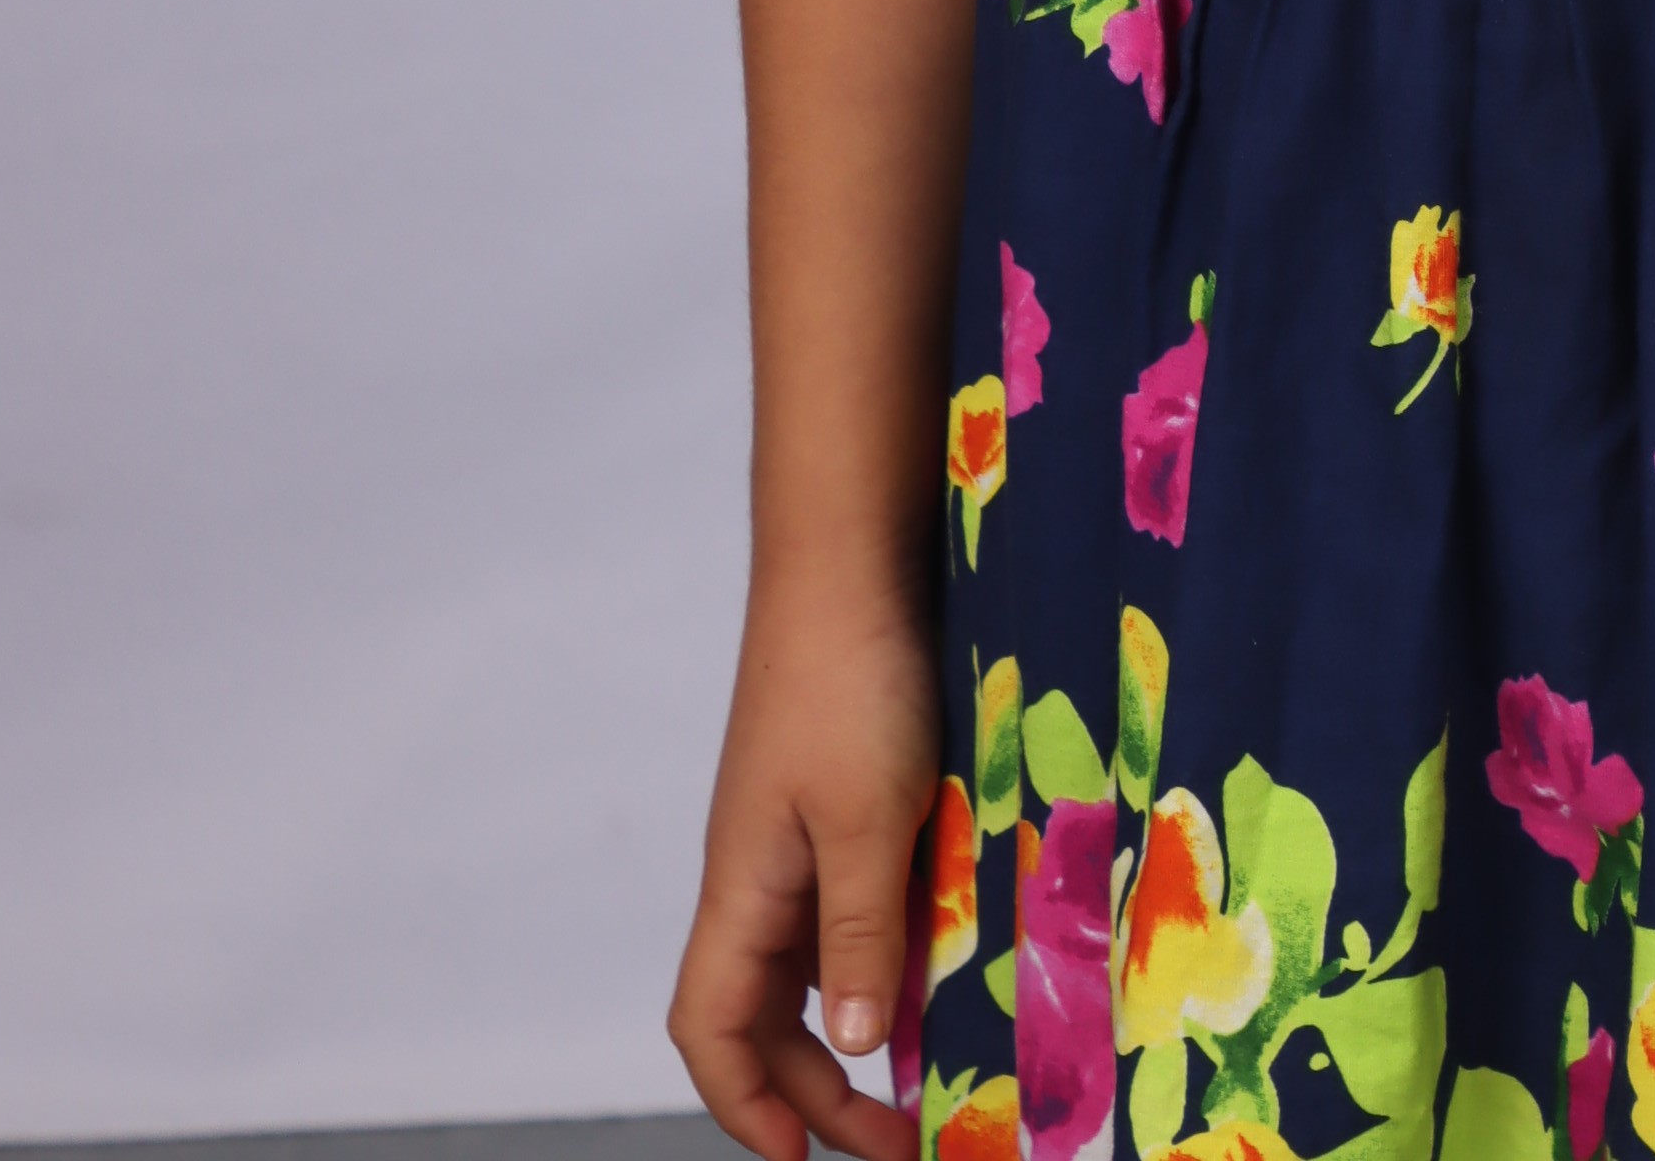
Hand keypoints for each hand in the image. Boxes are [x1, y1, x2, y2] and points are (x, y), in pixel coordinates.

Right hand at [670, 574, 938, 1160]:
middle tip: (903, 1131)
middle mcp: (759, 871)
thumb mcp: (865, 819)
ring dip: (860, 1017)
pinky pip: (850, 898)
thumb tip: (853, 1045)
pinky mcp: (842, 791)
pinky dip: (887, 943)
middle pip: (762, 1011)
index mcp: (741, 889)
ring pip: (811, 957)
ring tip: (934, 1059)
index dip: (746, 1104)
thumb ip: (860, 932)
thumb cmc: (849, 681)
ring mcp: (798, 830)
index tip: (805, 1160)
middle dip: (821, 1086)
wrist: (851, 554)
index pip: (709, 1028)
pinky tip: (945, 953)